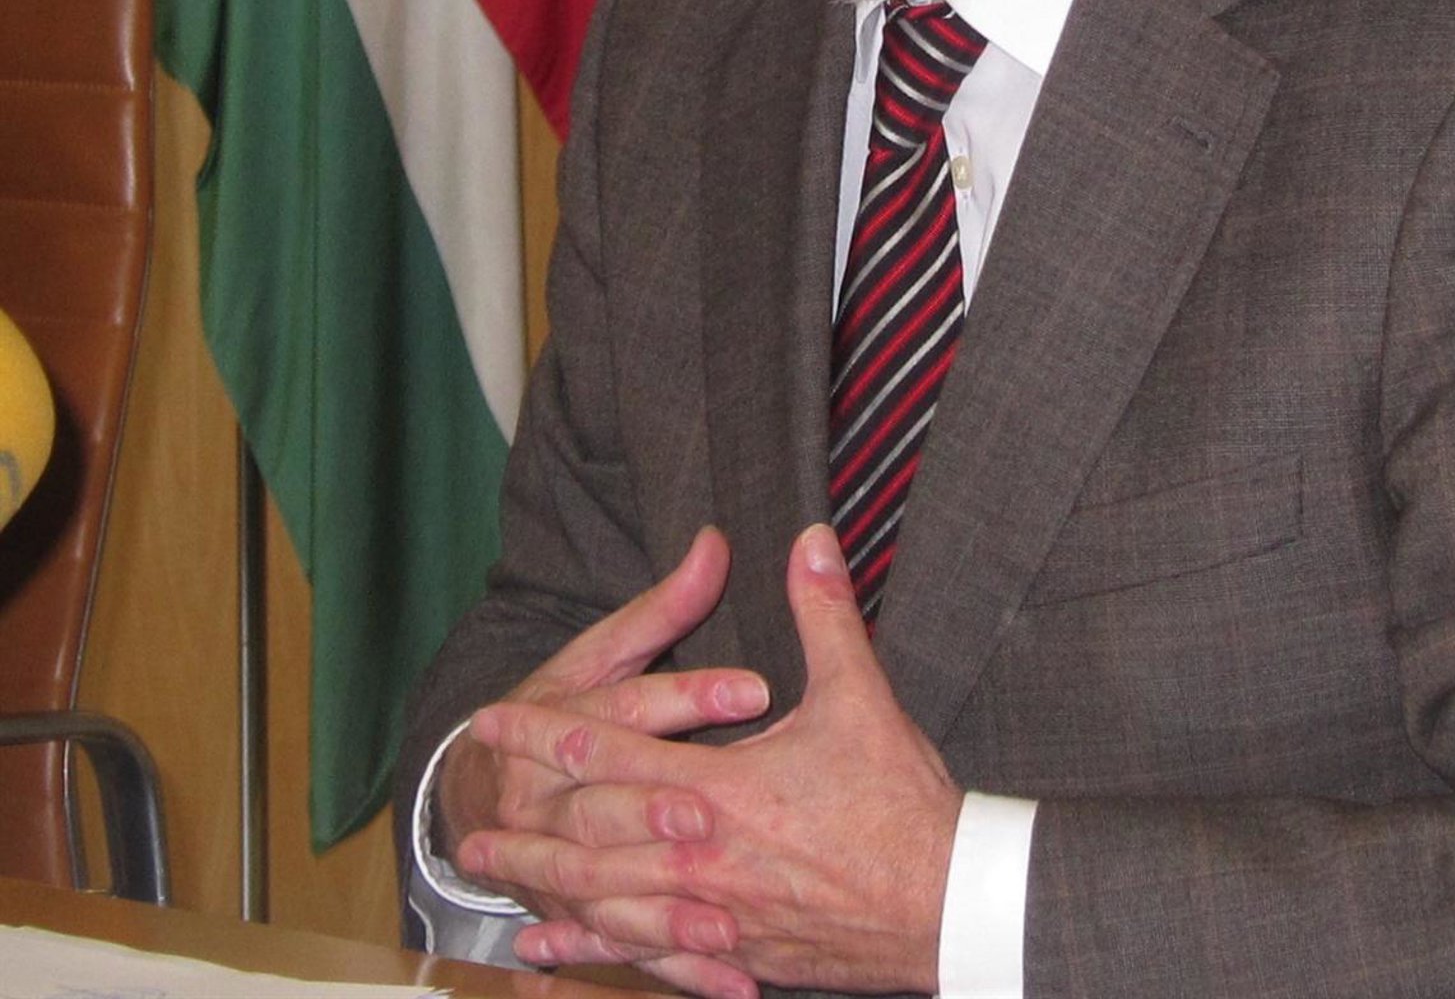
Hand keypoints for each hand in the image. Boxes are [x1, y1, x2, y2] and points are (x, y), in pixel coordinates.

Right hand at [444, 527, 771, 998]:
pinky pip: (632, 949)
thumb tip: (716, 540)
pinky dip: (681, 971)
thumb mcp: (604, 650)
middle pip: (608, 805)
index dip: (690, 694)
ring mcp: (562, 869)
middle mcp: (554, 800)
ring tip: (727, 922)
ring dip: (667, 909)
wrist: (479, 787)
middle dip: (661, 809)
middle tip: (718, 812)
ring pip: (612, 892)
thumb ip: (665, 603)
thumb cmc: (561, 705)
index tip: (758, 686)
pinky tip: (736, 985)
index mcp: (568, 716)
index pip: (631, 704)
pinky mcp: (584, 918)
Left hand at [460, 525, 963, 995]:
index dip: (548, 730)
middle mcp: (700, 856)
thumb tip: (808, 539)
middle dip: (526, 822)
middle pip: (588, 837)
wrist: (946, 908)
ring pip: (604, 902)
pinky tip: (552, 951)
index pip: (612, 750)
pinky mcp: (735, 953)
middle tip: (468, 815)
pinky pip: (644, 954)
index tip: (494, 717)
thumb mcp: (861, 696)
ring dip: (542, 885)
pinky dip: (589, 951)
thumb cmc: (902, 804)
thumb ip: (824, 613)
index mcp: (721, 789)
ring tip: (493, 873)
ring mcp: (714, 914)